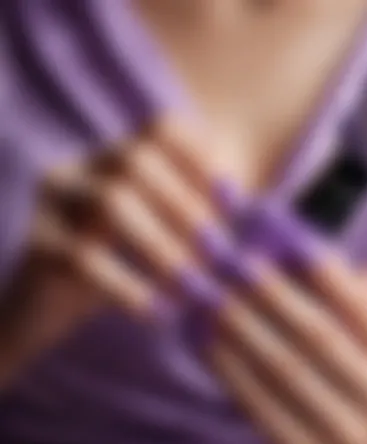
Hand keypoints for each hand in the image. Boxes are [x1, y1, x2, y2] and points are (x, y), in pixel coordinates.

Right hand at [0, 118, 233, 386]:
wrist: (52, 305)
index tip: (234, 202)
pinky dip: (128, 286)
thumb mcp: (164, 241)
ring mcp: (54, 200)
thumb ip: (203, 228)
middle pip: (138, 161)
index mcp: (118, 158)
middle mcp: (84, 167)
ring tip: (194, 287)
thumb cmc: (122, 269)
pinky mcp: (37, 243)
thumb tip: (250, 230)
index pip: (160, 129)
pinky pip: (82, 257)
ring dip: (163, 248)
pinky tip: (157, 312)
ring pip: (112, 203)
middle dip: (187, 209)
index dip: (201, 158)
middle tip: (220, 254)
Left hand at [210, 243, 366, 443]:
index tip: (279, 236)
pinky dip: (230, 371)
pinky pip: (261, 409)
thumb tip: (315, 254)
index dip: (317, 270)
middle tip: (231, 259)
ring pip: (281, 370)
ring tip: (207, 294)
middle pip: (314, 335)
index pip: (358, 304)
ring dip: (238, 327)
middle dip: (268, 293)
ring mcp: (345, 435)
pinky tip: (208, 341)